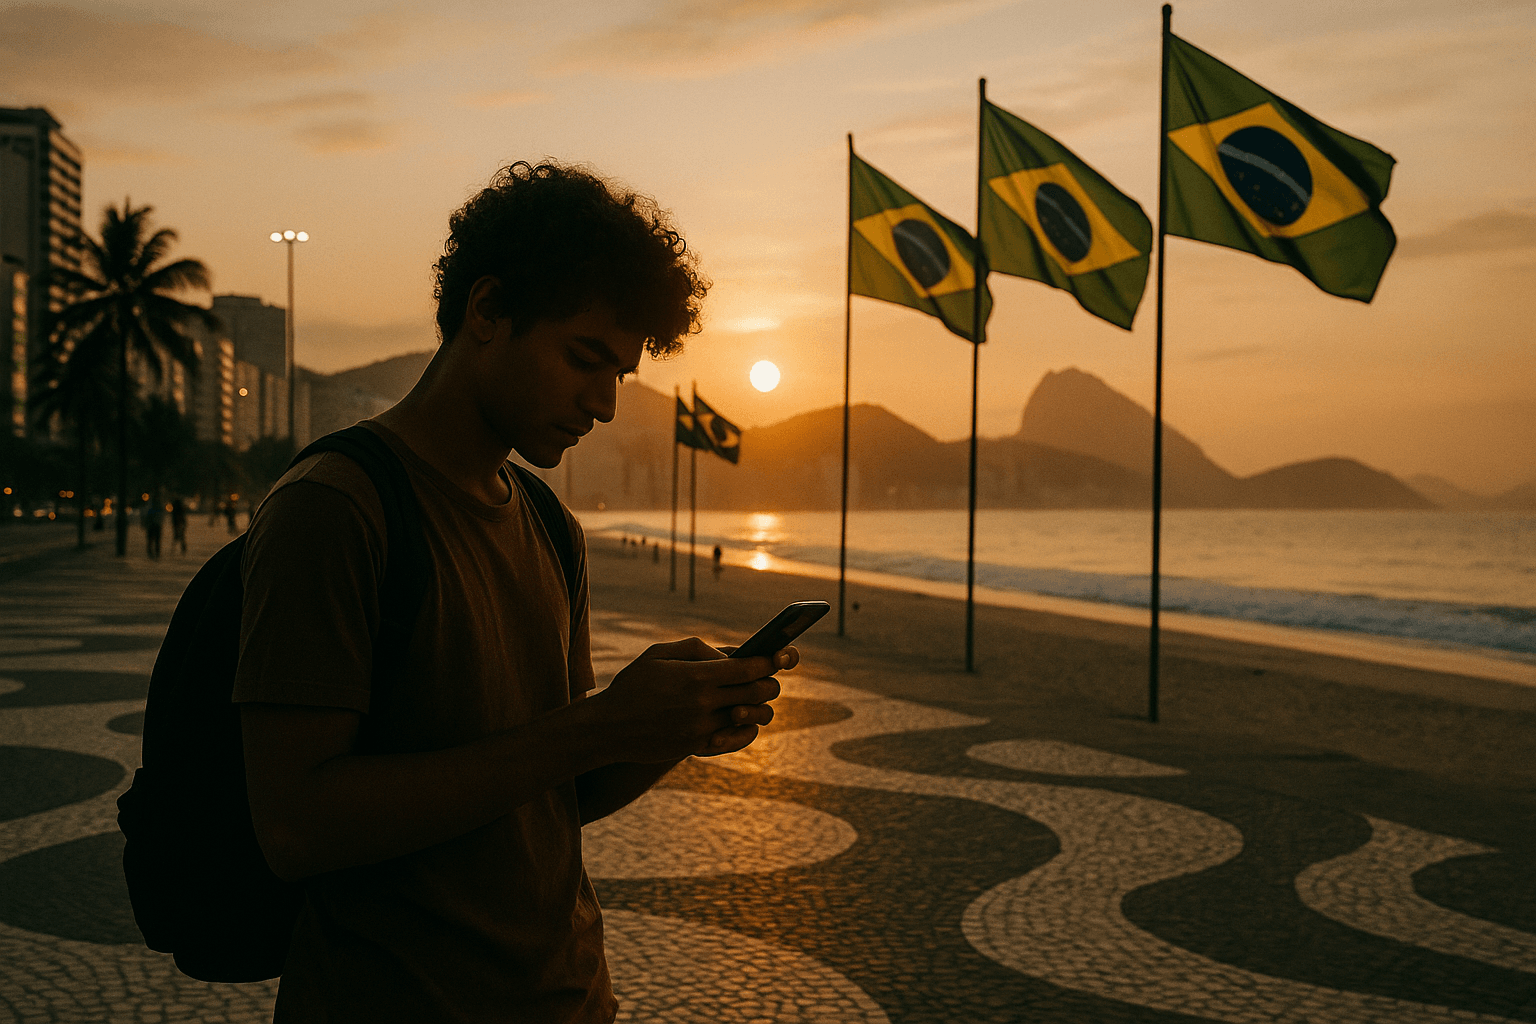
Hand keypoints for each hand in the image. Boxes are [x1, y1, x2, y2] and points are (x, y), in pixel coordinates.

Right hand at [593, 639, 792, 762]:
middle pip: (759, 692)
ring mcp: (702, 728)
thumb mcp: (659, 653)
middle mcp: (703, 703)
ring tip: (751, 698)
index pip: (750, 667)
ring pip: (752, 717)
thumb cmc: (633, 685)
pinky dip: (745, 728)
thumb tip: (731, 654)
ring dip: (759, 706)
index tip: (780, 655)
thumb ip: (698, 648)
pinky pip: (736, 739)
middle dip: (770, 682)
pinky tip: (740, 718)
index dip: (771, 660)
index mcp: (696, 675)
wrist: (607, 728)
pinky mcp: (697, 747)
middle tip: (768, 677)